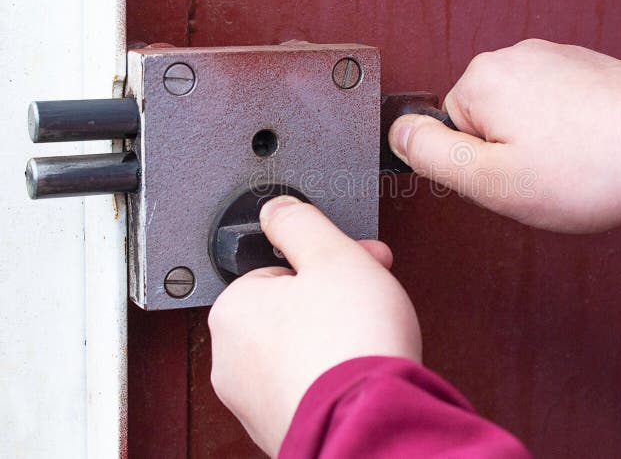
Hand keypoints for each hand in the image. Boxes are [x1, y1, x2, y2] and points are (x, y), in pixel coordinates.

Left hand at [208, 196, 421, 455]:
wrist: (372, 422)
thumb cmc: (350, 344)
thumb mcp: (330, 253)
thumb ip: (299, 222)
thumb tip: (279, 209)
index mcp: (232, 311)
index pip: (278, 268)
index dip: (326, 261)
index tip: (357, 262)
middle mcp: (232, 361)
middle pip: (290, 309)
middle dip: (335, 298)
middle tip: (371, 299)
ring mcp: (256, 401)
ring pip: (301, 349)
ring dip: (336, 336)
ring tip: (370, 338)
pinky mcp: (285, 428)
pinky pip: (312, 385)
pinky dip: (336, 375)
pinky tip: (362, 370)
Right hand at [389, 39, 620, 232]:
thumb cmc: (593, 169)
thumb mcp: (491, 181)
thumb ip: (431, 156)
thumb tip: (397, 133)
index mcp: (482, 78)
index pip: (448, 132)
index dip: (477, 168)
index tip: (512, 178)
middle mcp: (516, 55)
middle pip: (483, 121)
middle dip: (506, 155)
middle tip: (543, 177)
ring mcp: (557, 57)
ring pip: (521, 118)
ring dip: (540, 146)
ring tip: (575, 166)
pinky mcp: (587, 67)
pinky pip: (556, 109)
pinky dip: (569, 134)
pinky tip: (593, 152)